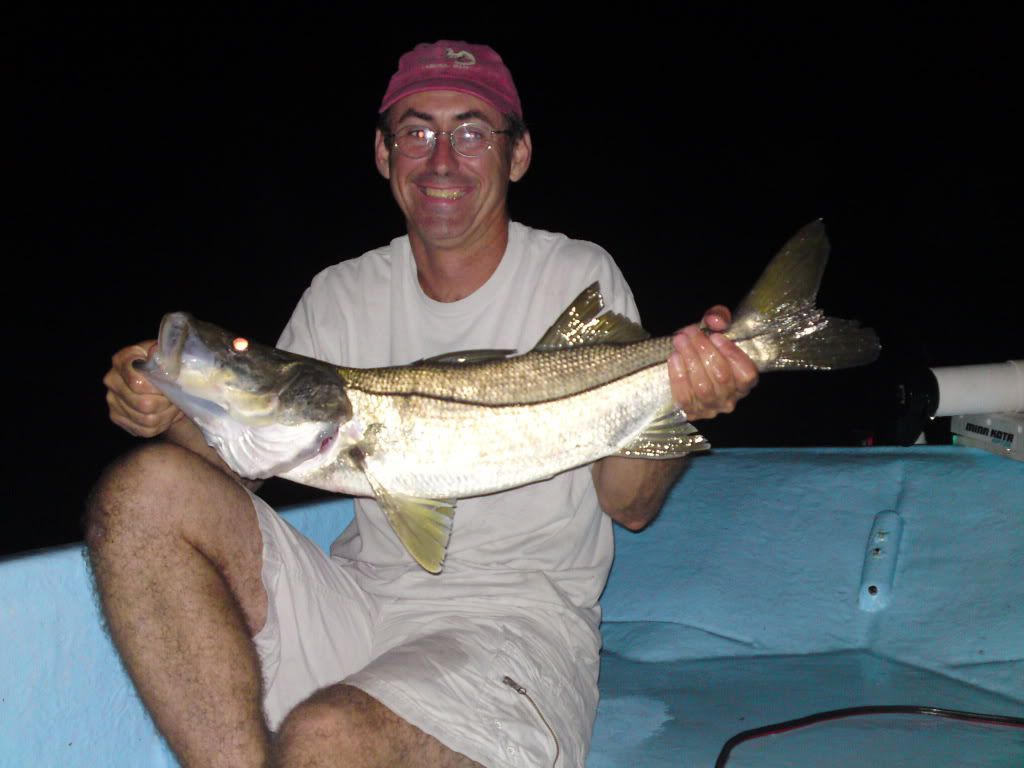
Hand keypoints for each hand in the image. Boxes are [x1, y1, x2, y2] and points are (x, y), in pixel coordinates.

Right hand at [103, 342, 182, 437]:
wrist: (157, 381)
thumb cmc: (162, 366)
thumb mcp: (166, 356)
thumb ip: (166, 358)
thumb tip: (163, 362)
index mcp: (122, 360)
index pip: (138, 383)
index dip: (159, 388)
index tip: (173, 386)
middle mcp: (112, 380)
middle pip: (144, 404)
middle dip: (166, 403)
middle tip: (176, 398)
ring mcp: (112, 400)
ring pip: (147, 420)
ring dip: (166, 415)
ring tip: (174, 406)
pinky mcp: (116, 416)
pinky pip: (144, 430)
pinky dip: (160, 425)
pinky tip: (166, 415)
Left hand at [668, 305, 758, 419]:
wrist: (684, 362)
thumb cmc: (705, 346)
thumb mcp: (715, 327)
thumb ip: (719, 318)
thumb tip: (715, 322)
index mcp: (744, 381)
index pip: (747, 374)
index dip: (732, 355)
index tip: (715, 336)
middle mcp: (731, 398)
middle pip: (722, 377)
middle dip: (704, 351)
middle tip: (690, 332)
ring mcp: (711, 408)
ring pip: (703, 387)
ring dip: (690, 360)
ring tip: (680, 340)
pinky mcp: (691, 412)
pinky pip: (685, 396)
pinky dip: (678, 376)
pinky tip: (674, 358)